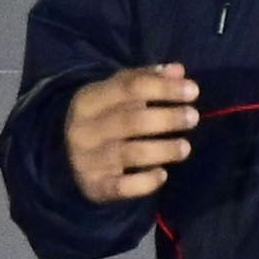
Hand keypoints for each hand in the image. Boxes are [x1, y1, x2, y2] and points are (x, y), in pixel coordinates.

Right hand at [59, 63, 203, 210]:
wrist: (64, 156)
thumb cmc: (103, 117)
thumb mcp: (117, 93)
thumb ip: (147, 79)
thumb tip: (178, 71)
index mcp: (89, 100)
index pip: (131, 88)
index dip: (164, 88)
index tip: (193, 91)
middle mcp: (84, 130)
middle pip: (132, 120)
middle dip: (167, 118)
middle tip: (193, 118)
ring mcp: (87, 161)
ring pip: (130, 153)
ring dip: (163, 150)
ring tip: (185, 148)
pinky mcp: (94, 187)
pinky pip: (122, 188)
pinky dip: (145, 182)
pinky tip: (162, 175)